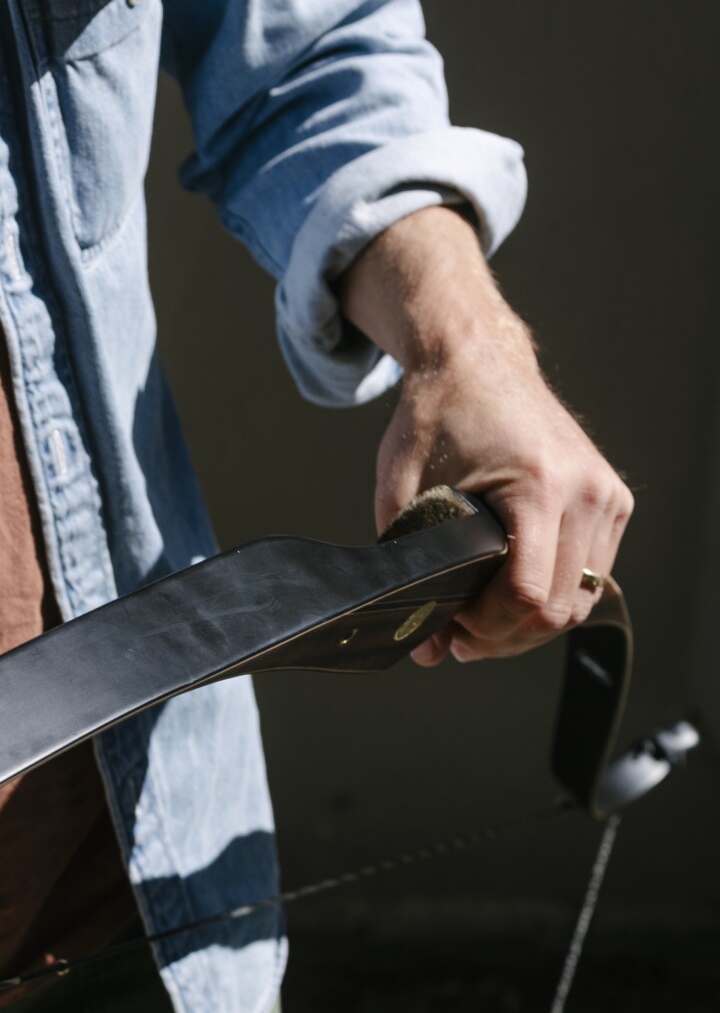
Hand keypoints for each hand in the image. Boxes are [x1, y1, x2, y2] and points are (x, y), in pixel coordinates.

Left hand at [342, 207, 633, 666]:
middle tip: (458, 640)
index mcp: (539, 485)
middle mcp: (588, 492)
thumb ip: (409, 571)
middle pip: (558, 606)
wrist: (476, 363)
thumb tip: (425, 649)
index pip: (526, 593)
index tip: (449, 631)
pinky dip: (553, 596)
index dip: (485, 629)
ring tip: (480, 624)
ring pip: (582, 598)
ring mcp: (608, 496)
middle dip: (504, 637)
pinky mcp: (613, 500)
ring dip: (531, 625)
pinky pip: (591, 574)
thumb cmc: (435, 419)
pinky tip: (507, 598)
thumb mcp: (399, 492)